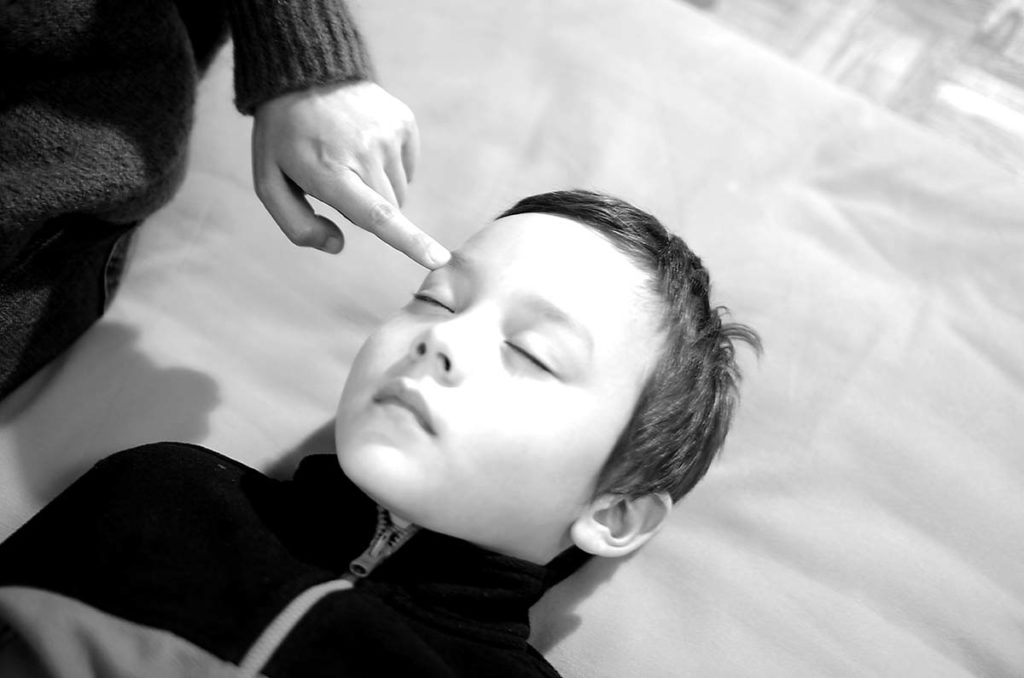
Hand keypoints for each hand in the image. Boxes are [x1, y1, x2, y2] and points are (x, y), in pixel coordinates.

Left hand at [252, 81, 449, 267]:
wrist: (302, 73)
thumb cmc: (284, 137)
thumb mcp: (269, 183)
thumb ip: (297, 226)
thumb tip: (338, 245)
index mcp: (330, 172)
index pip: (377, 215)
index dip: (409, 241)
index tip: (439, 260)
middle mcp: (366, 152)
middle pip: (389, 212)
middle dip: (367, 210)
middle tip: (337, 180)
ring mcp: (389, 134)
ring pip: (399, 192)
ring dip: (378, 188)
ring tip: (349, 158)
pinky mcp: (403, 122)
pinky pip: (408, 168)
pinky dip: (389, 167)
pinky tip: (364, 145)